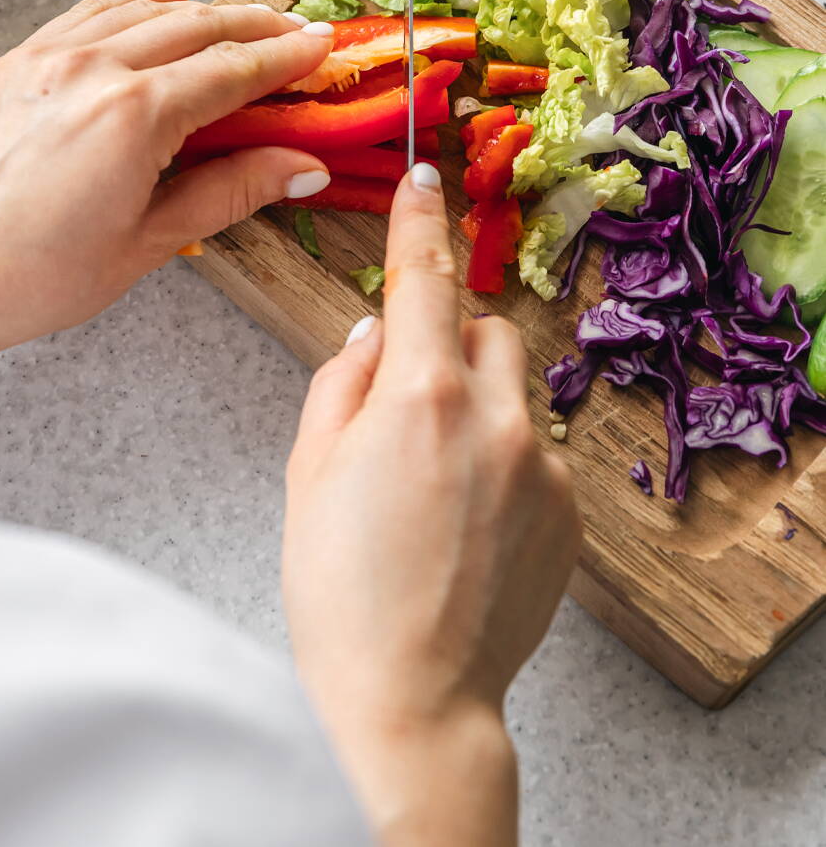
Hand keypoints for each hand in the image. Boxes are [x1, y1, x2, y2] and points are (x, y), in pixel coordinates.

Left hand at [0, 0, 335, 397]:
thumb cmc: (36, 276)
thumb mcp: (148, 242)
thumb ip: (230, 191)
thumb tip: (304, 166)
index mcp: (136, 116)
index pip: (232, 72)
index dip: (284, 59)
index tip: (321, 47)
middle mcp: (95, 69)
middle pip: (195, 29)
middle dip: (254, 26)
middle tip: (295, 30)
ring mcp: (49, 57)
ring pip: (143, 10)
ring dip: (200, 2)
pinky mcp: (16, 61)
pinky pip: (89, 12)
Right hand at [282, 165, 580, 846]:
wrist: (412, 699)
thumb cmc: (340, 591)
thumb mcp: (307, 472)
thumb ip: (343, 380)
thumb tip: (376, 329)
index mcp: (420, 397)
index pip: (424, 277)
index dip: (420, 219)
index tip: (425, 176)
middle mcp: (495, 416)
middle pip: (485, 329)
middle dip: (448, 345)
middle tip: (405, 407)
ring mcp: (541, 463)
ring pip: (516, 389)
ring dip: (480, 403)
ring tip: (436, 480)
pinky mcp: (567, 508)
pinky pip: (535, 448)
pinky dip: (504, 459)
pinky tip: (467, 523)